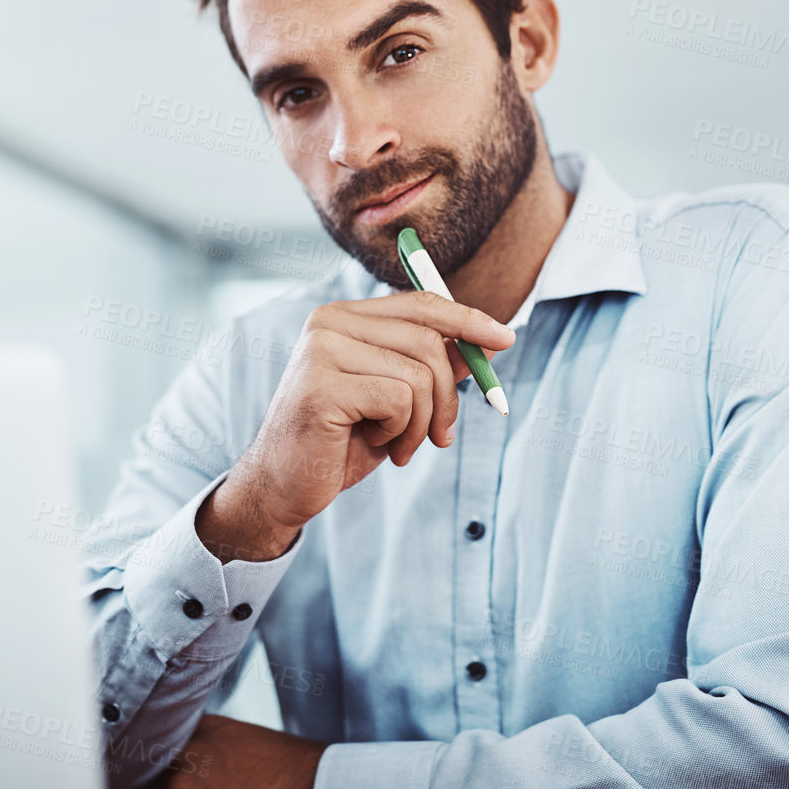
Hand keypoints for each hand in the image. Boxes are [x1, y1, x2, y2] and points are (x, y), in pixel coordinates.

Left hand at [153, 714, 327, 788]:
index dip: (182, 776)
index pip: (167, 753)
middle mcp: (180, 750)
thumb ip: (209, 748)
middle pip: (164, 784)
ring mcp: (178, 782)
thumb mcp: (242, 739)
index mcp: (197, 726)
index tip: (196, 788)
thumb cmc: (291, 771)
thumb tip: (193, 769)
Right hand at [197, 292, 513, 561]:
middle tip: (441, 435)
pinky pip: (398, 400)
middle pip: (427, 341)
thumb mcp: (394, 399)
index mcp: (341, 316)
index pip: (419, 303)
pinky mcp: (320, 387)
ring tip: (398, 446)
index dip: (467, 319)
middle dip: (449, 395)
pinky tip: (375, 444)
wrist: (284, 485)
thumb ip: (430, 366)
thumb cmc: (340, 441)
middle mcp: (327, 323)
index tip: (505, 339)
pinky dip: (400, 432)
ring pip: (418, 375)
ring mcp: (320, 352)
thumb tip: (486, 342)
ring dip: (422, 422)